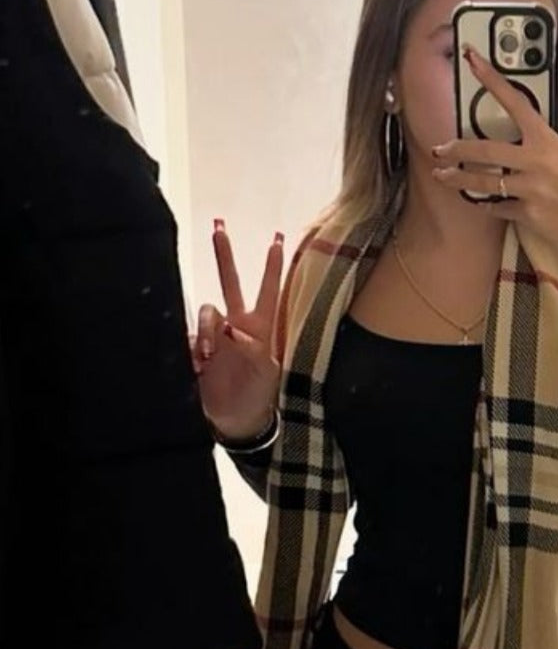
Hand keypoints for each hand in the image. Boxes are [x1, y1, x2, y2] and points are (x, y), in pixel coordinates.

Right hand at [189, 223, 284, 434]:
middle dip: (224, 256)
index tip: (276, 240)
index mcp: (258, 329)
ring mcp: (215, 336)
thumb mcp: (264, 373)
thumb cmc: (257, 396)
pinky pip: (190, 337)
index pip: (267, 291)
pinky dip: (193, 350)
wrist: (236, 421)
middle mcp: (236, 326)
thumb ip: (251, 348)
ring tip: (209, 357)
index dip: (271, 268)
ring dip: (208, 330)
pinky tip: (199, 367)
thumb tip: (231, 328)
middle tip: (219, 227)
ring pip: (207, 312)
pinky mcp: (196, 349)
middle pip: (230, 283)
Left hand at [432, 44, 557, 275]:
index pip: (514, 101)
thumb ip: (536, 146)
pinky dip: (488, 205)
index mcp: (546, 139)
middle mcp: (537, 161)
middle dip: (457, 150)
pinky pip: (497, 207)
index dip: (491, 79)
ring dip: (458, 180)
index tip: (472, 59)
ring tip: (442, 176)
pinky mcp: (527, 213)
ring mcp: (531, 188)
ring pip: (484, 182)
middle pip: (485, 150)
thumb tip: (510, 143)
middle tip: (439, 149)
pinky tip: (482, 202)